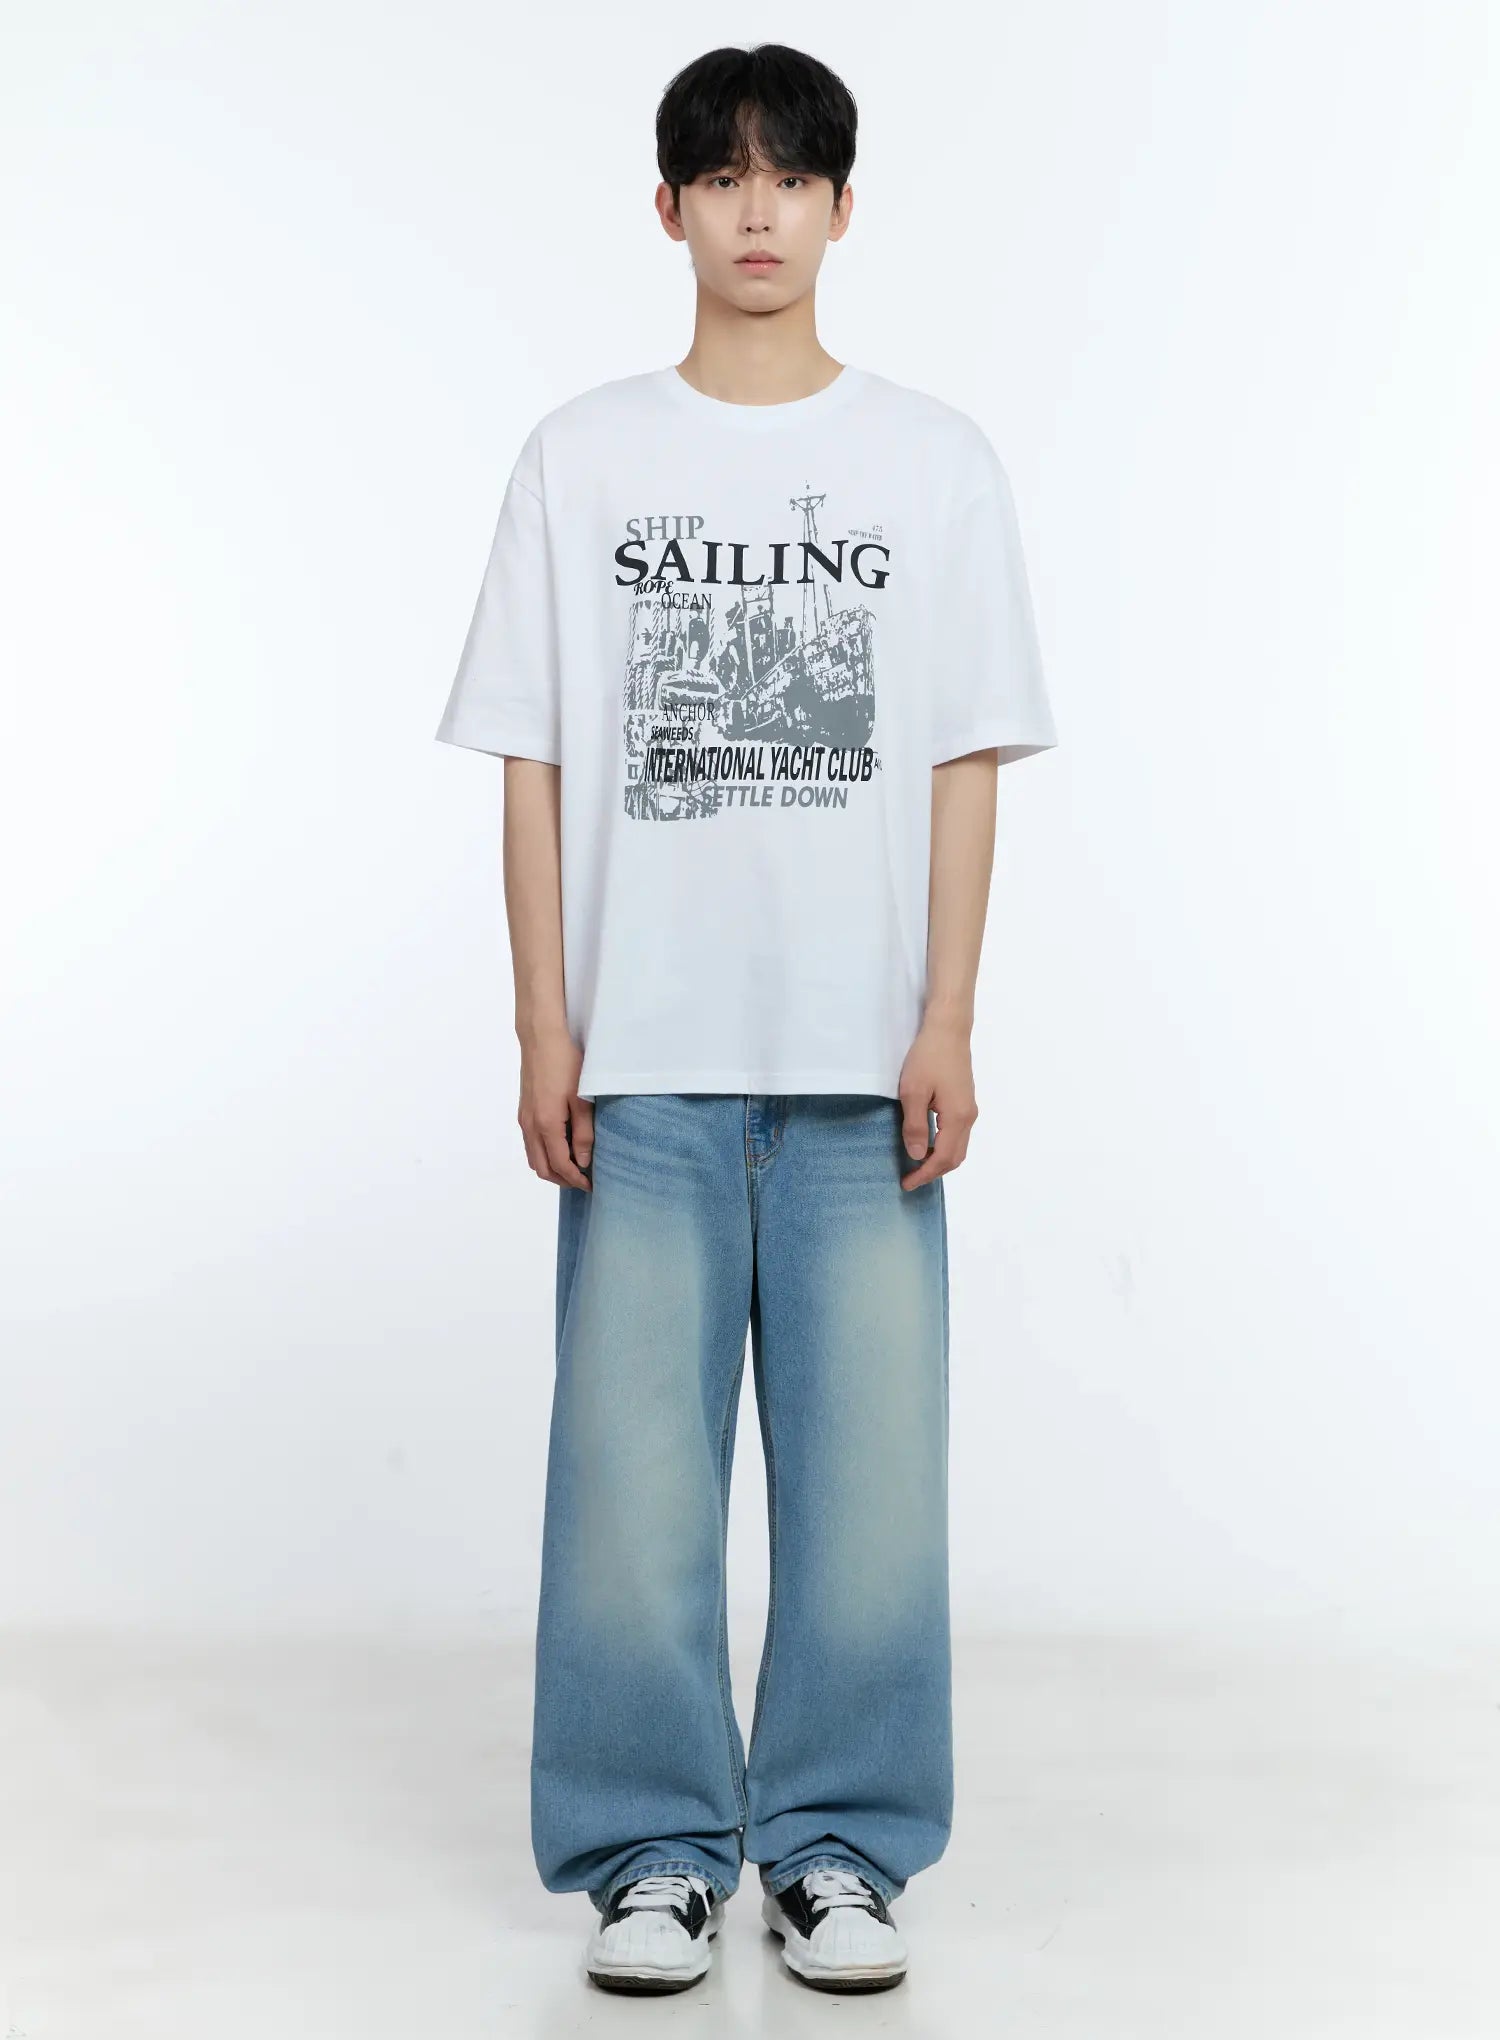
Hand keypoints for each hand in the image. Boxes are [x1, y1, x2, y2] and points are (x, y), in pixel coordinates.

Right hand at [518, 1027, 593, 1188]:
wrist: (541, 1037)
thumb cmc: (565, 1063)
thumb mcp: (582, 1098)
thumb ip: (583, 1132)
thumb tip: (582, 1161)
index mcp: (546, 1124)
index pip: (560, 1165)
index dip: (575, 1179)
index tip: (591, 1185)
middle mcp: (530, 1126)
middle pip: (542, 1168)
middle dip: (562, 1179)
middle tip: (583, 1180)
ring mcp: (524, 1119)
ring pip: (533, 1158)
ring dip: (551, 1168)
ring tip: (573, 1167)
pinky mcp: (523, 1111)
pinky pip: (530, 1144)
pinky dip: (543, 1154)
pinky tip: (560, 1147)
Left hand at [896, 1018, 977, 1188]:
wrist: (948, 1030)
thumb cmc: (928, 1057)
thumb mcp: (913, 1092)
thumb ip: (915, 1126)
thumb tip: (917, 1156)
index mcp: (957, 1117)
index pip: (943, 1158)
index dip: (925, 1174)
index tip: (907, 1183)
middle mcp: (969, 1117)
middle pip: (956, 1157)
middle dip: (934, 1171)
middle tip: (911, 1177)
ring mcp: (970, 1109)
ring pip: (959, 1146)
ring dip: (940, 1159)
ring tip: (917, 1164)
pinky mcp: (966, 1101)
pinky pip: (958, 1134)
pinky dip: (944, 1146)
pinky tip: (928, 1143)